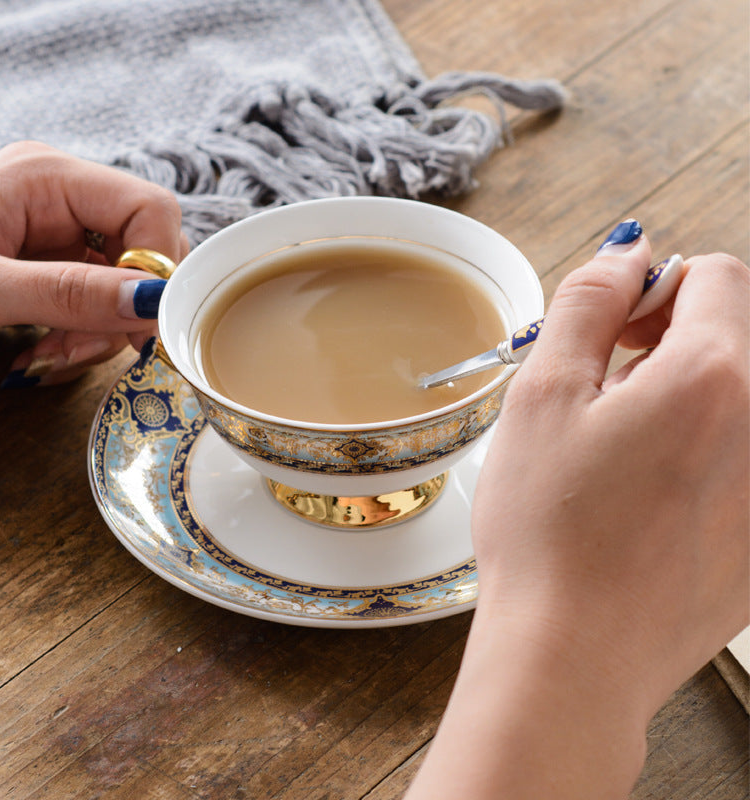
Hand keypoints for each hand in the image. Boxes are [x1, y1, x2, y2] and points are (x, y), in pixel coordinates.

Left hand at [0, 141, 188, 381]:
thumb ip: (67, 294)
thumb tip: (152, 301)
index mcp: (44, 177)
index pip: (149, 208)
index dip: (158, 265)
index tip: (145, 323)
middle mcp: (62, 198)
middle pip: (146, 249)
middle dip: (127, 307)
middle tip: (92, 345)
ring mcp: (62, 234)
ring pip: (131, 285)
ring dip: (105, 331)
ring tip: (56, 353)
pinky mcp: (59, 269)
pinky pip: (105, 304)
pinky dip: (90, 337)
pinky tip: (51, 351)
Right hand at [406, 232, 748, 798]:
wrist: (574, 654)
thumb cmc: (548, 529)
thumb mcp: (544, 395)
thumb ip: (588, 303)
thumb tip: (626, 251)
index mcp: (714, 376)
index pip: (716, 276)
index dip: (654, 289)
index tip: (610, 329)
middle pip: (733, 336)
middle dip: (668, 340)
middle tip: (601, 387)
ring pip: (733, 400)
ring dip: (679, 398)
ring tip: (613, 448)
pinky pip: (737, 460)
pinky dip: (696, 454)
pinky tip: (638, 498)